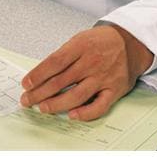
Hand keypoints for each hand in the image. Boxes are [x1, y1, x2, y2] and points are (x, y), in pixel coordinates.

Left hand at [20, 25, 153, 120]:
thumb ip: (62, 56)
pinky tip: (72, 115)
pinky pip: (99, 105)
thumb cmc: (99, 42)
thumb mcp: (78, 40)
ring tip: (43, 108)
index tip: (26, 84)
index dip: (38, 74)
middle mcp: (91, 63)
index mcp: (80, 47)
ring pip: (77, 95)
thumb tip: (40, 75)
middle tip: (27, 100)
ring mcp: (103, 77)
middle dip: (40, 93)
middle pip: (61, 81)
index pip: (54, 63)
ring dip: (57, 104)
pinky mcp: (114, 90)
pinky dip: (86, 113)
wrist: (130, 43)